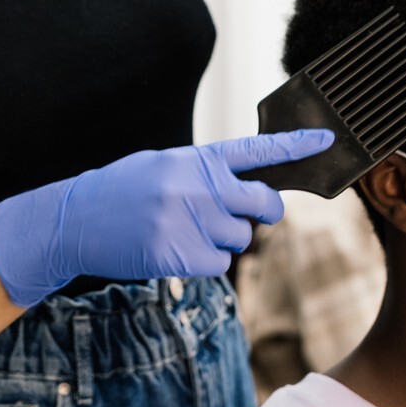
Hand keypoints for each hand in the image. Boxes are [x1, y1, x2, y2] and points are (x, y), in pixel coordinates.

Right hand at [0, 129, 334, 306]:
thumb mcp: (166, 166)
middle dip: (265, 212)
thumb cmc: (125, 190)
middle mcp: (199, 187)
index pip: (258, 149)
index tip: (329, 141)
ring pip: (241, 239)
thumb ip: (207, 174)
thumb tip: (250, 194)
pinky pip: (219, 265)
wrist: (76, 219)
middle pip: (264, 203)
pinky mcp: (181, 256)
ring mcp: (191, 222)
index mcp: (197, 159)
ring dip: (222, 240)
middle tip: (249, 213)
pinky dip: (204, 263)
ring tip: (183, 230)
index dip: (297, 145)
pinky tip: (173, 250)